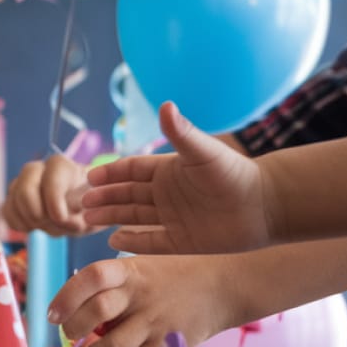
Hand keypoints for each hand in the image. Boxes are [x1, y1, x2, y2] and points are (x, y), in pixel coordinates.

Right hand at [2, 154, 101, 235]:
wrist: (82, 206)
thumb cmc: (90, 203)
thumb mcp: (95, 206)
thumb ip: (80, 211)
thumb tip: (62, 218)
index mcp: (60, 166)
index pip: (50, 178)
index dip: (53, 200)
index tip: (61, 218)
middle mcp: (37, 169)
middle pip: (24, 190)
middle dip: (37, 214)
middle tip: (52, 223)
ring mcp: (21, 183)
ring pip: (13, 202)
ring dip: (30, 221)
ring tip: (48, 225)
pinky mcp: (12, 198)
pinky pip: (6, 212)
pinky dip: (19, 224)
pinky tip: (34, 227)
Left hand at [46, 254, 228, 346]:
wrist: (222, 285)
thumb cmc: (167, 278)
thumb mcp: (138, 268)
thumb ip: (106, 289)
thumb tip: (65, 323)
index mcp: (129, 269)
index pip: (92, 277)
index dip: (66, 296)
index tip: (50, 315)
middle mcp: (142, 294)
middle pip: (98, 311)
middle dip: (73, 328)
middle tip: (69, 335)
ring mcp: (157, 321)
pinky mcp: (170, 345)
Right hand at [81, 102, 269, 254]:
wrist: (265, 206)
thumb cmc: (236, 175)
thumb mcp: (204, 152)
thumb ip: (181, 133)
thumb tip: (165, 104)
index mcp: (170, 171)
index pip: (132, 170)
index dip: (111, 173)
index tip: (90, 177)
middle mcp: (168, 194)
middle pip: (127, 195)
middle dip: (104, 198)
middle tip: (81, 202)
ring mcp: (173, 218)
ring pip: (134, 217)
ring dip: (111, 217)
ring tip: (87, 220)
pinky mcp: (182, 241)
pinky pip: (151, 241)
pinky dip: (133, 241)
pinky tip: (114, 240)